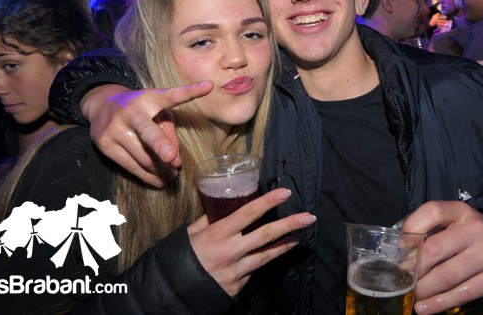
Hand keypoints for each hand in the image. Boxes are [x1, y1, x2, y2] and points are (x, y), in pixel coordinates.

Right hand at [81, 81, 213, 186]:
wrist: (101, 107)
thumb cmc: (141, 109)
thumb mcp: (157, 111)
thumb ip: (169, 131)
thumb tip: (173, 160)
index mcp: (149, 98)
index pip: (171, 96)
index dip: (190, 92)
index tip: (209, 86)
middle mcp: (130, 112)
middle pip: (148, 132)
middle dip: (161, 145)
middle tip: (173, 159)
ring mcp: (115, 129)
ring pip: (143, 156)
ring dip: (161, 169)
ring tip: (172, 174)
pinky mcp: (105, 146)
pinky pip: (131, 166)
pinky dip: (147, 176)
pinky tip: (158, 180)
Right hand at [188, 188, 315, 296]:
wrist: (173, 288)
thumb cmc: (182, 255)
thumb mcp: (193, 232)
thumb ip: (210, 219)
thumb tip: (224, 204)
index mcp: (219, 233)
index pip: (249, 213)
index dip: (268, 201)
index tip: (285, 193)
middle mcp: (230, 251)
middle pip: (266, 235)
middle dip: (290, 224)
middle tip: (309, 217)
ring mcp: (236, 271)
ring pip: (266, 256)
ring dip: (283, 247)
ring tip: (297, 239)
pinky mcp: (237, 286)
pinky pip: (252, 271)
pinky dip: (259, 263)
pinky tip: (266, 257)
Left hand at [401, 201, 482, 314]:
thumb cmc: (473, 235)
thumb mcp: (456, 221)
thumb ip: (432, 229)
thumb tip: (403, 252)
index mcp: (461, 211)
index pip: (433, 211)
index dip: (412, 228)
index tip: (402, 247)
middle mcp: (476, 229)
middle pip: (435, 249)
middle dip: (414, 269)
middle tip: (405, 279)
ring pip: (446, 276)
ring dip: (425, 290)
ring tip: (413, 295)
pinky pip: (462, 293)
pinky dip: (439, 303)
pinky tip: (425, 308)